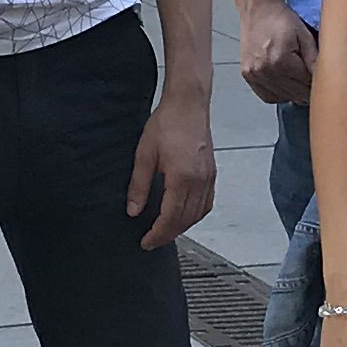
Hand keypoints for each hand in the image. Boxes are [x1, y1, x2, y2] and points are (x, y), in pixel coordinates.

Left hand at [126, 88, 217, 249]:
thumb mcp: (144, 154)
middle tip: (152, 241)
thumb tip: (133, 211)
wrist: (188, 104)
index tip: (146, 242)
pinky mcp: (212, 173)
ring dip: (182, 227)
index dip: (157, 234)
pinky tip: (185, 216)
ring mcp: (208, 178)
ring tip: (165, 231)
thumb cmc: (166, 124)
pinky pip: (207, 203)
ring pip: (198, 214)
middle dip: (168, 235)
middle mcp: (199, 181)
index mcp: (181, 178)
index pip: (170, 218)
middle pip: (185, 220)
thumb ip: (139, 186)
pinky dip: (195, 215)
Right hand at [238, 0, 316, 106]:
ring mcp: (254, 74)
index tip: (321, 78)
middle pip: (294, 94)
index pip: (305, 85)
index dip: (316, 83)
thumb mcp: (304, 35)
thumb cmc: (280, 19)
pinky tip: (285, 84)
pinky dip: (279, 94)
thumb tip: (325, 78)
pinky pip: (267, 96)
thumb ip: (314, 59)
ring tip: (298, 80)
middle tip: (312, 79)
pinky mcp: (247, 75)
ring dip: (293, 93)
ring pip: (282, 97)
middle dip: (306, 89)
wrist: (258, 10)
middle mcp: (264, 70)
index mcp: (280, 60)